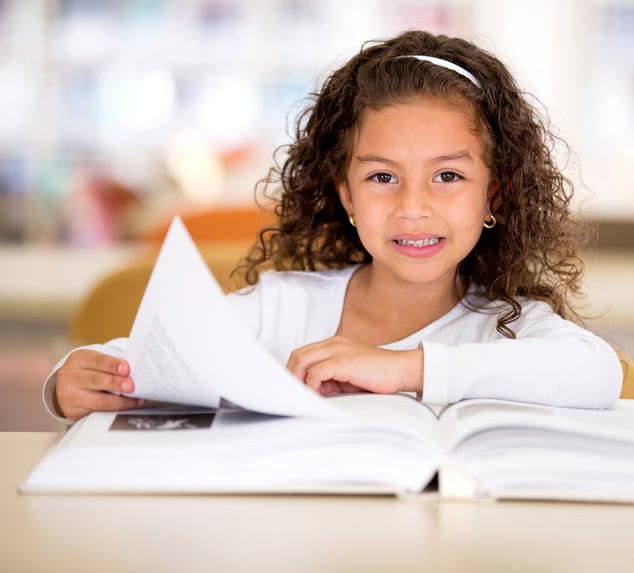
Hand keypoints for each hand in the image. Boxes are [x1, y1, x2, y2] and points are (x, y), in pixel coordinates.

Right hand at [54, 349, 142, 419]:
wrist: (63, 388)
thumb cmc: (87, 372)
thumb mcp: (93, 362)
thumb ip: (111, 365)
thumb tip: (136, 370)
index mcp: (78, 359)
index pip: (96, 360)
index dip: (112, 364)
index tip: (126, 368)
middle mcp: (70, 376)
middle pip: (95, 380)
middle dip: (115, 383)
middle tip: (131, 386)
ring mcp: (70, 395)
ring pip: (98, 400)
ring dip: (120, 401)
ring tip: (134, 399)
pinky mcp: (73, 411)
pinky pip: (97, 413)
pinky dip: (114, 410)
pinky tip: (126, 407)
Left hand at [286, 335, 422, 396]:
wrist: (401, 370)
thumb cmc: (378, 375)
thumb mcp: (347, 376)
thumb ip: (328, 379)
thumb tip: (310, 391)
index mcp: (333, 345)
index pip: (303, 354)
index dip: (293, 371)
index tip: (292, 389)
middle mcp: (333, 344)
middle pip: (298, 355)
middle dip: (290, 375)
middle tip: (291, 394)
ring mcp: (338, 350)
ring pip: (302, 360)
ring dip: (297, 380)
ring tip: (300, 396)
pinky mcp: (343, 361)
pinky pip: (316, 372)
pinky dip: (310, 385)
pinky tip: (315, 396)